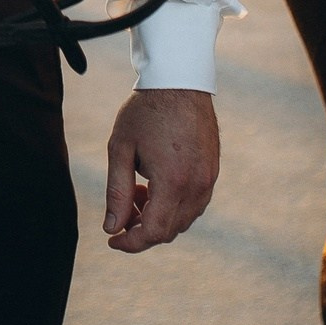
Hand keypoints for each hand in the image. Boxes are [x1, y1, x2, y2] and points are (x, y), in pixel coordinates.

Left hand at [104, 89, 220, 251]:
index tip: (112, 239)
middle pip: (169, 231)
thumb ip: (117, 192)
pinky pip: (194, 204)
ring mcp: (208, 180)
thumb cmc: (146, 111)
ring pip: (183, 220)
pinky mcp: (213, 172)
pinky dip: (173, 206)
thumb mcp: (121, 149)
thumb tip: (112, 228)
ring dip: (158, 217)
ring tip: (137, 190)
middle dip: (141, 229)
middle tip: (121, 209)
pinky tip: (155, 183)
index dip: (130, 243)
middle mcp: (197, 186)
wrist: (179, 81)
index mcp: (173, 182)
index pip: (153, 232)